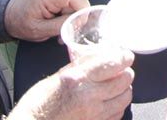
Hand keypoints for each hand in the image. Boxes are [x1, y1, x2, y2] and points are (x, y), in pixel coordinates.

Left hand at [5, 0, 88, 41]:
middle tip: (67, 30)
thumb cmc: (21, 22)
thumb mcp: (40, 30)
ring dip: (72, 13)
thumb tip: (78, 23)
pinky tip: (59, 17)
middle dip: (77, 15)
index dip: (82, 12)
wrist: (11, 15)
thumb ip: (61, 26)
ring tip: (61, 25)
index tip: (77, 26)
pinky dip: (69, 9)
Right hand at [9, 45, 133, 119]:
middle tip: (119, 70)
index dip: (124, 57)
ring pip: (125, 97)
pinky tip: (107, 102)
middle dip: (124, 72)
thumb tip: (103, 54)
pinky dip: (117, 106)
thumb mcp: (60, 75)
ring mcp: (94, 114)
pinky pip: (118, 114)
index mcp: (79, 79)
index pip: (114, 63)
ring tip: (114, 86)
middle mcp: (89, 96)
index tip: (125, 55)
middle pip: (125, 80)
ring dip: (122, 90)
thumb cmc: (41, 101)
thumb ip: (83, 64)